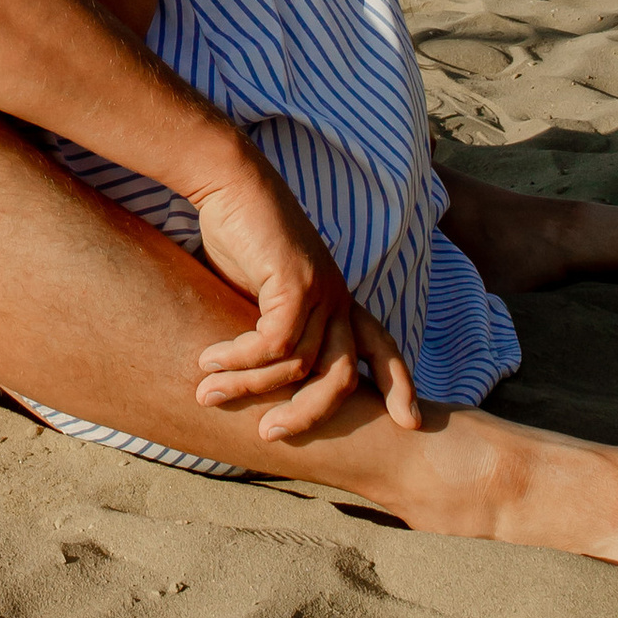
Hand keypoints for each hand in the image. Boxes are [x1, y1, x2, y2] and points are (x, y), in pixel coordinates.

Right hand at [187, 155, 420, 443]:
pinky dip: (241, 360)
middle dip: (308, 414)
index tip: (409, 421)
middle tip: (269, 436)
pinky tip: (210, 361)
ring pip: (299, 365)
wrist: (230, 181)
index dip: (399, 383)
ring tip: (208, 393)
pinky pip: (273, 343)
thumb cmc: (241, 231)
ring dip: (250, 386)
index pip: (380, 345)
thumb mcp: (261, 288)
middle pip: (342, 376)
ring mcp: (321, 288)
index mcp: (338, 297)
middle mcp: (338, 296)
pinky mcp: (295, 282)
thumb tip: (250, 371)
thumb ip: (268, 325)